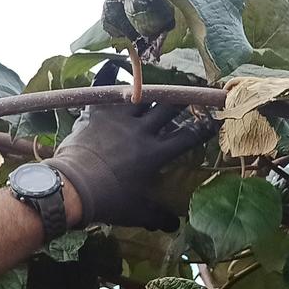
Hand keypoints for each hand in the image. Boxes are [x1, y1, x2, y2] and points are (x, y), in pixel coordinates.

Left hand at [49, 65, 218, 229]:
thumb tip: (174, 226)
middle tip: (196, 86)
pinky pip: (103, 86)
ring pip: (142, 93)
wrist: (73, 187)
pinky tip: (115, 62)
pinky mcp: (96, 111)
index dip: (204, 128)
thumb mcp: (137, 213)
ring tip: (162, 74)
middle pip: (170, 107)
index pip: (188, 137)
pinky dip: (108, 73)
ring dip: (153, 84)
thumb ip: (157, 216)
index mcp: (155, 153)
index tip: (215, 120)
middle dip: (186, 97)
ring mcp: (118, 117)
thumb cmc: (108, 202)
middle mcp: (142, 130)